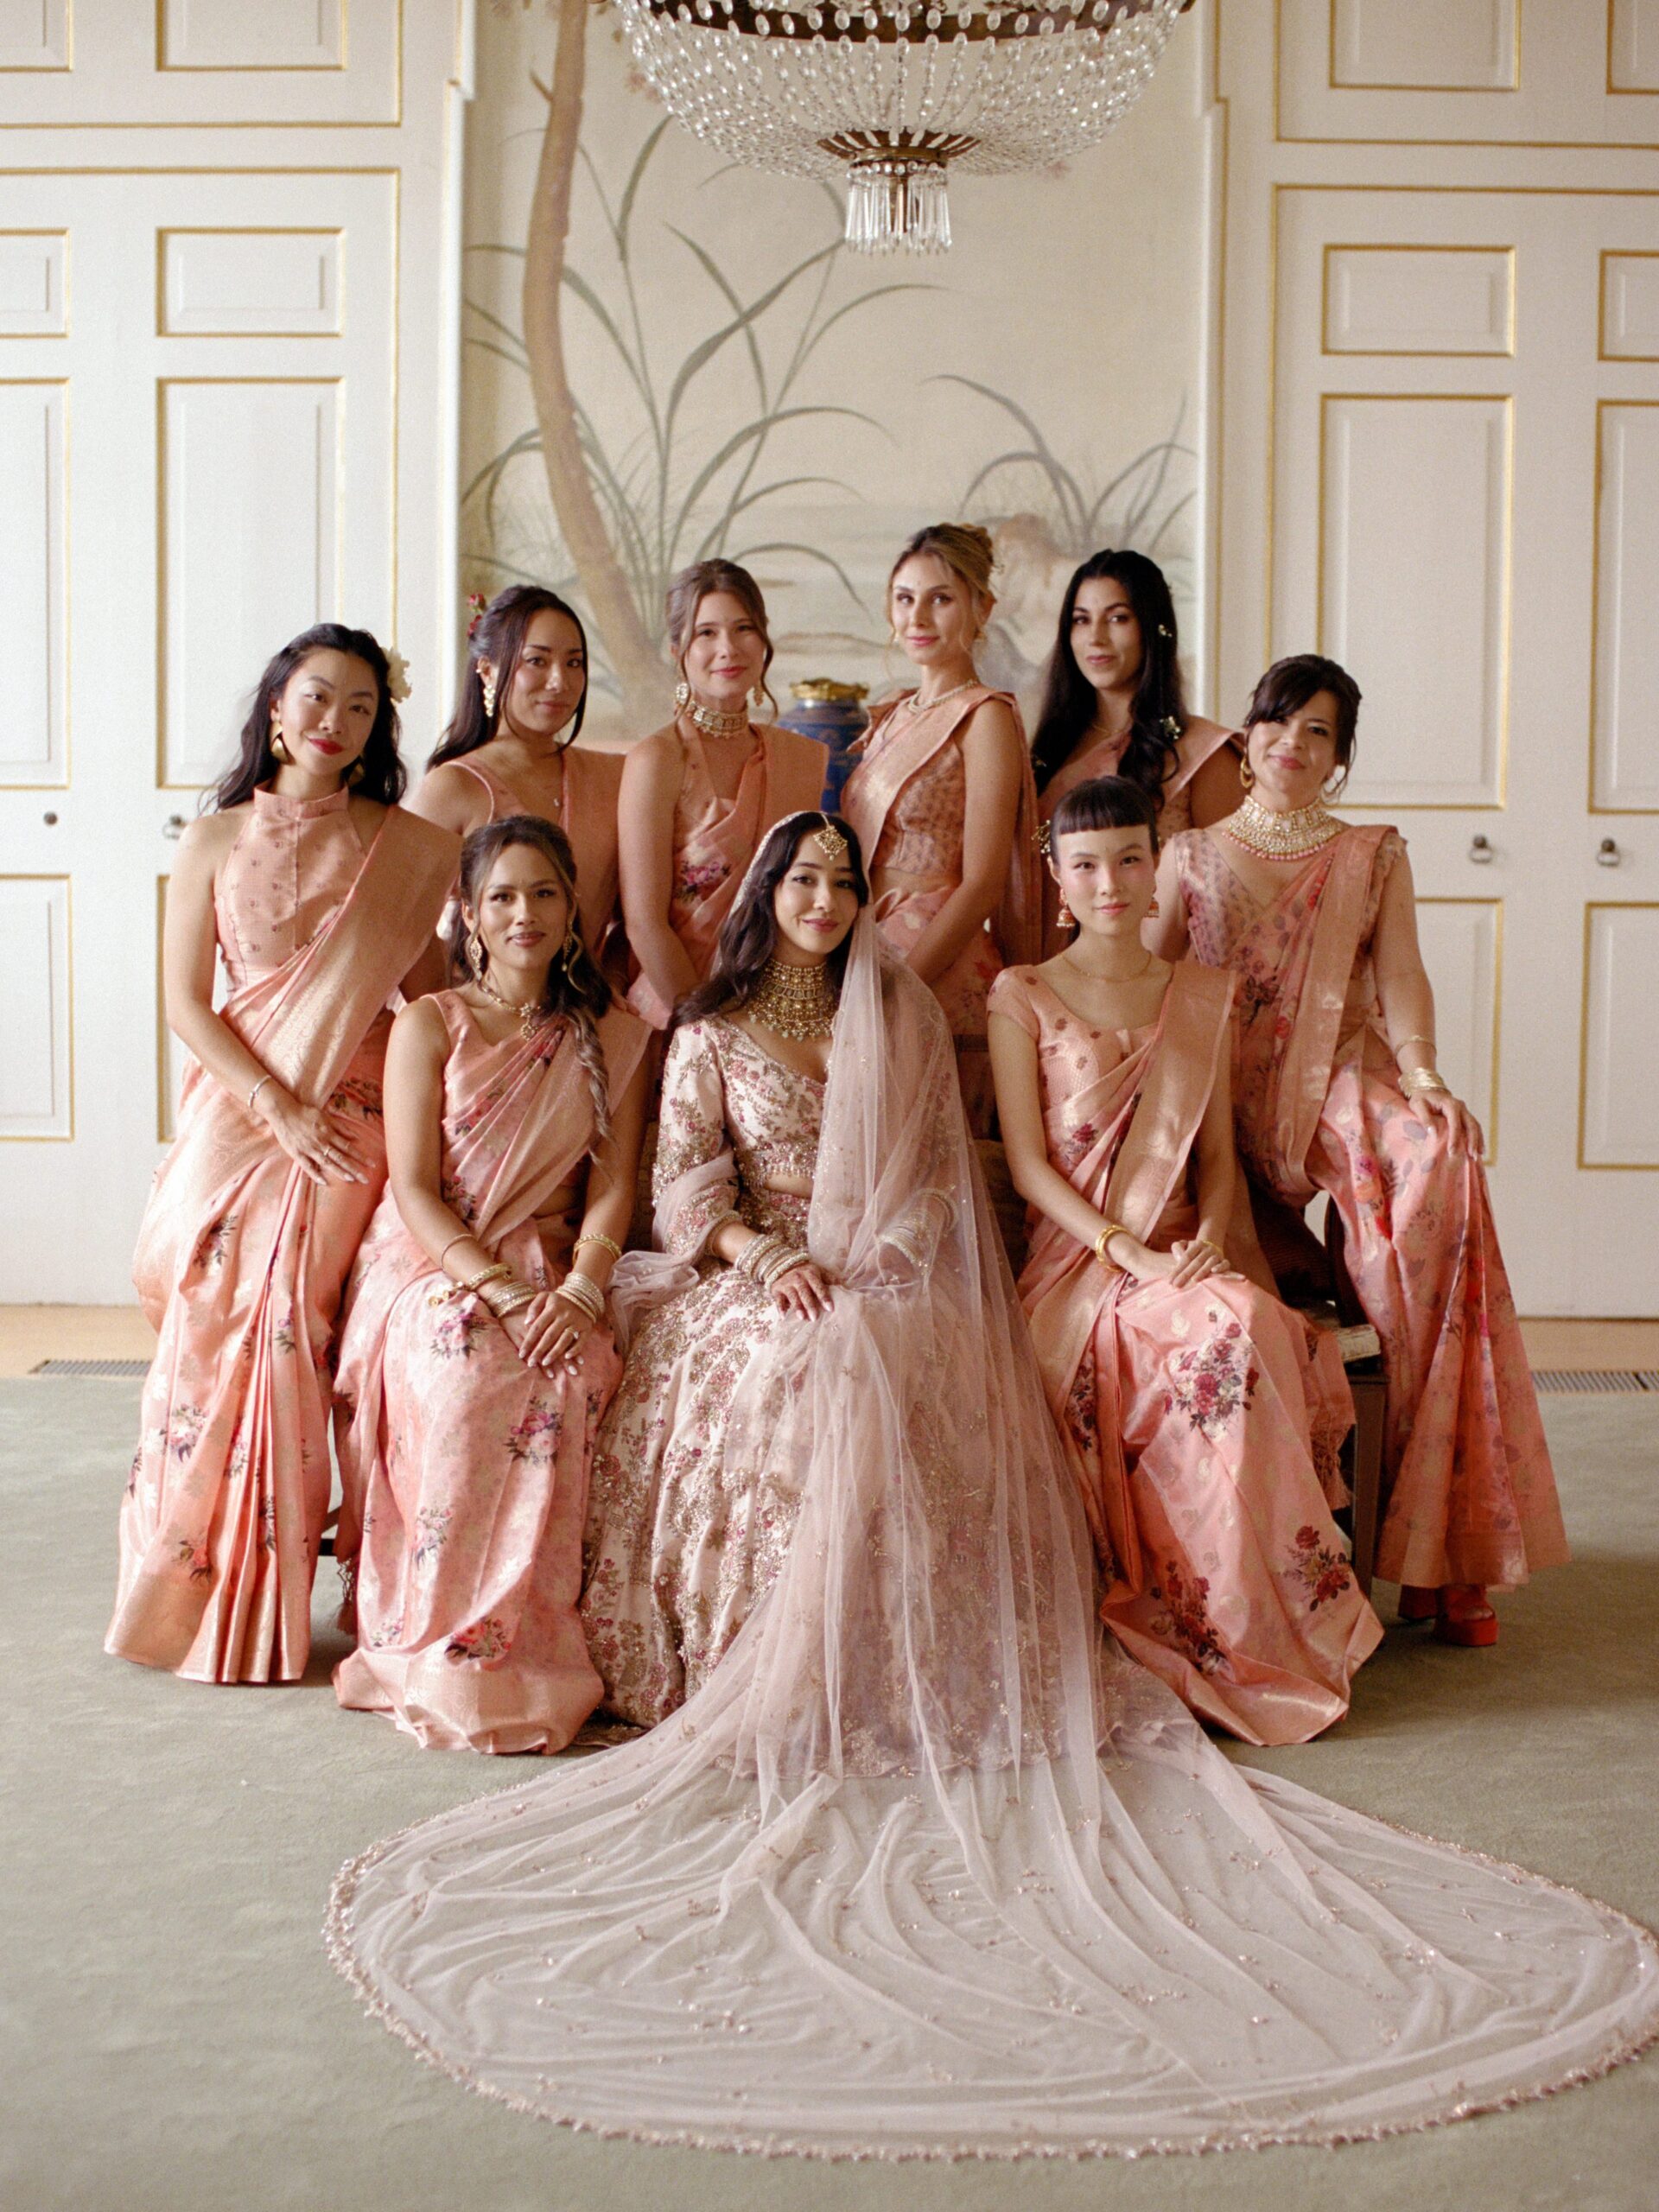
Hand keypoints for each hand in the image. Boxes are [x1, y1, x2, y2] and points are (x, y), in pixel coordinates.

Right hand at [259, 1089, 374, 1185]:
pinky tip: (324, 1182)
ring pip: (327, 1163)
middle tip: (366, 1179)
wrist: (284, 1112)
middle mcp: (321, 1142)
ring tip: (351, 1180)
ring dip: (339, 1172)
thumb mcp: (326, 1116)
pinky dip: (315, 1174)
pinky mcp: (297, 1154)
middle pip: (341, 1158)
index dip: (361, 1156)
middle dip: (354, 1169)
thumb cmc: (306, 1113)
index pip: (348, 1147)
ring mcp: (309, 1149)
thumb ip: (341, 1128)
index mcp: (329, 1133)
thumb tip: (356, 1137)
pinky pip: (307, 1166)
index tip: (371, 1165)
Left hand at [503, 1291, 592, 1371]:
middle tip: (531, 1363)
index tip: (521, 1354)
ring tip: (545, 1363)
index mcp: (552, 1309)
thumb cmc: (558, 1300)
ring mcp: (576, 1322)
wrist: (583, 1295)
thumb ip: (533, 1308)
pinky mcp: (586, 1328)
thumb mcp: (544, 1297)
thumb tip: (527, 1323)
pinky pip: (581, 1341)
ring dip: (555, 1353)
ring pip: (564, 1340)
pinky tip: (567, 1357)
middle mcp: (564, 1316)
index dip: (529, 1341)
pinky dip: (575, 1349)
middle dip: (539, 1351)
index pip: (537, 1327)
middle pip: (550, 1336)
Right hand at [772, 1259, 833, 1321]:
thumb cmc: (805, 1272)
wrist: (783, 1264)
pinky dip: (780, 1308)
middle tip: (815, 1317)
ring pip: (792, 1296)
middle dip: (810, 1305)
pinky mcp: (777, 1290)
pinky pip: (778, 1300)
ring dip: (797, 1307)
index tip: (830, 1308)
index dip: (824, 1297)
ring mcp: (787, 1284)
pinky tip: (783, 1317)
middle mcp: (798, 1279)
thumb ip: (830, 1279)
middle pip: (805, 1292)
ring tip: (802, 1317)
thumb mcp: (818, 1271)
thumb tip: (844, 1286)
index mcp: (810, 1274)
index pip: (818, 1286)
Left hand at [1165, 1236, 1240, 1288]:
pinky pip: (1225, 1263)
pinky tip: (1214, 1271)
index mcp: (1196, 1244)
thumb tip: (1179, 1258)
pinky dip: (1221, 1267)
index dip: (1177, 1269)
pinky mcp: (1224, 1260)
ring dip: (1202, 1271)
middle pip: (1196, 1262)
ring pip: (1210, 1263)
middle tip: (1177, 1285)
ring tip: (1194, 1280)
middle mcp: (1207, 1249)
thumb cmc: (1193, 1250)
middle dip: (1186, 1274)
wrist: (1211, 1246)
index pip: (1186, 1257)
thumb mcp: (1184, 1245)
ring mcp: (1216, 1254)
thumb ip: (1178, 1248)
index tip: (1170, 1281)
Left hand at [1407, 1084, 1483, 1157]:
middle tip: (1471, 1157)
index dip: (1455, 1138)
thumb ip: (1425, 1118)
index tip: (1452, 1151)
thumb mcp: (1418, 1106)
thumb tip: (1434, 1133)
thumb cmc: (1420, 1099)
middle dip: (1472, 1141)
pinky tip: (1479, 1151)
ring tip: (1476, 1157)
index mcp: (1450, 1104)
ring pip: (1475, 1127)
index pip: (1455, 1123)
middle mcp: (1461, 1107)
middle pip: (1471, 1125)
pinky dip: (1478, 1139)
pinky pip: (1474, 1128)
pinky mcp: (1465, 1117)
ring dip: (1478, 1142)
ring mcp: (1465, 1112)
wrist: (1426, 1091)